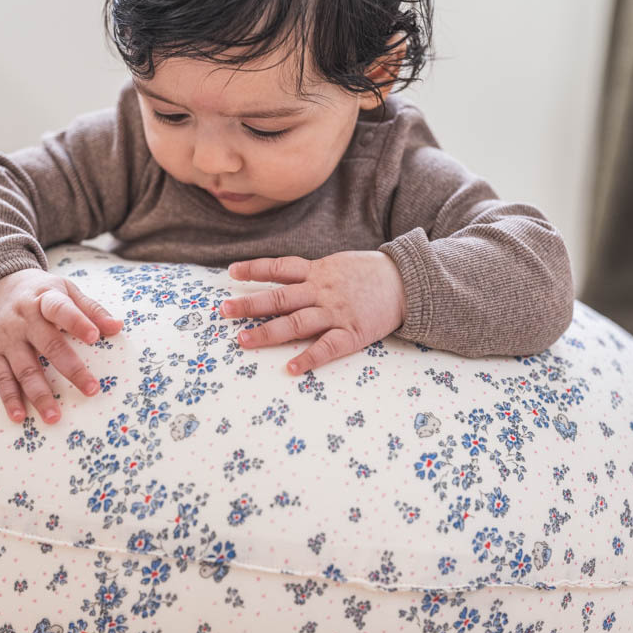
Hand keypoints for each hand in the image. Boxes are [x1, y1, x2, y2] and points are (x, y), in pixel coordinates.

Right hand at [0, 268, 123, 424]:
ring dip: (39, 394)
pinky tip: (19, 416)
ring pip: (24, 368)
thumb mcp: (64, 289)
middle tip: (91, 390)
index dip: (77, 322)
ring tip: (54, 417)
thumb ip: (91, 309)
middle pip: (48, 345)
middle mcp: (24, 319)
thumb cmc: (38, 292)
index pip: (61, 309)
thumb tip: (117, 327)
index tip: (94, 337)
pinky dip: (10, 398)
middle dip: (70, 368)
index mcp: (44, 299)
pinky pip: (1, 378)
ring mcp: (7, 338)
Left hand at [220, 250, 406, 374]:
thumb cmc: (370, 274)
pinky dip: (308, 358)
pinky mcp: (352, 332)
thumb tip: (284, 277)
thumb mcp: (339, 264)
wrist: (408, 282)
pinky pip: (327, 347)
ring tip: (243, 341)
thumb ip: (312, 272)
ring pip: (296, 322)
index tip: (231, 273)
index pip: (280, 267)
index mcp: (318, 271)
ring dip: (267, 332)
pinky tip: (291, 368)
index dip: (254, 269)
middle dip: (249, 304)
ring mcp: (336, 312)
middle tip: (224, 311)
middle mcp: (322, 290)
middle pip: (279, 297)